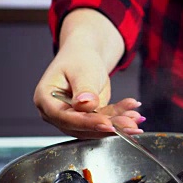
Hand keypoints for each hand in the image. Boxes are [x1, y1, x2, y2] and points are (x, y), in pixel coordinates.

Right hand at [33, 8, 144, 138]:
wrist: (86, 55)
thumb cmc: (78, 58)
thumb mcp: (81, 70)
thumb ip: (84, 89)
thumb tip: (85, 105)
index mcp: (46, 99)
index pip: (64, 117)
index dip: (86, 123)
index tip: (106, 124)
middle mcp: (57, 112)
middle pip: (82, 127)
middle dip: (109, 126)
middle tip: (130, 124)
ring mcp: (73, 117)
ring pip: (97, 126)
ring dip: (119, 123)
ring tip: (136, 117)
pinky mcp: (88, 118)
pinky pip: (106, 120)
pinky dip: (121, 116)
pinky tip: (134, 110)